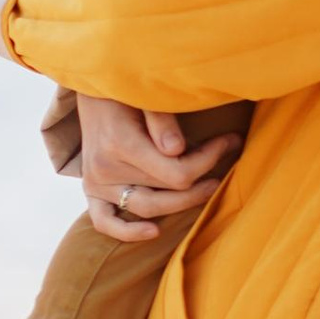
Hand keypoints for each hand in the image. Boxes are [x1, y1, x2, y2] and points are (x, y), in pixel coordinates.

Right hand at [76, 95, 240, 243]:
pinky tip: (154, 231)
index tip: (228, 141)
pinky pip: (104, 222)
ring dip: (181, 203)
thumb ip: (161, 119)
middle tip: (226, 159)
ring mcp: (96, 182)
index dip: (209, 161)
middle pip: (167, 191)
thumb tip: (176, 149)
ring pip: (146, 208)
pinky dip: (128, 232)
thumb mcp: (144, 93)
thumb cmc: (124, 86)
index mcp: (120, 143)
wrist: (91, 85)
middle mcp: (105, 167)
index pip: (176, 172)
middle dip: (202, 176)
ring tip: (207, 188)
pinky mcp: (91, 190)